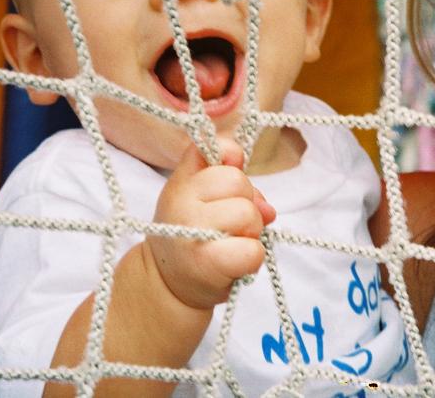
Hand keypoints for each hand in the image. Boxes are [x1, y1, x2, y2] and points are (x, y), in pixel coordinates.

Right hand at [144, 138, 275, 310]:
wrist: (168, 283)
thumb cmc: (193, 234)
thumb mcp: (199, 197)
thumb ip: (230, 182)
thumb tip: (266, 207)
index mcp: (182, 181)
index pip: (226, 152)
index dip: (234, 166)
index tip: (226, 188)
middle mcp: (182, 202)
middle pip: (240, 183)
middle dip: (246, 203)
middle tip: (228, 224)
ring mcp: (194, 232)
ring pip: (249, 214)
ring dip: (251, 232)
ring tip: (230, 243)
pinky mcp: (209, 263)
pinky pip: (253, 250)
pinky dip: (252, 258)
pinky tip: (234, 263)